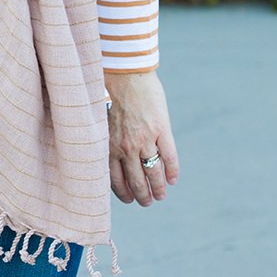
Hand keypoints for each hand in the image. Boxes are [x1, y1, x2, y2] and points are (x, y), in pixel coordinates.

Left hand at [105, 70, 178, 206]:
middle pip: (136, 180)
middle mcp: (126, 147)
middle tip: (147, 202)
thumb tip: (111, 154)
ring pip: (153, 172)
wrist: (125, 74)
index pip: (115, 180)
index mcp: (108, 146)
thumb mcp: (102, 122)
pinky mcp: (161, 130)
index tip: (129, 199)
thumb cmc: (110, 94)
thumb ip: (108, 140)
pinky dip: (172, 171)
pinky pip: (169, 156)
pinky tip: (173, 180)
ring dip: (158, 188)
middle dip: (142, 196)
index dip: (123, 193)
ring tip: (160, 196)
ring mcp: (144, 140)